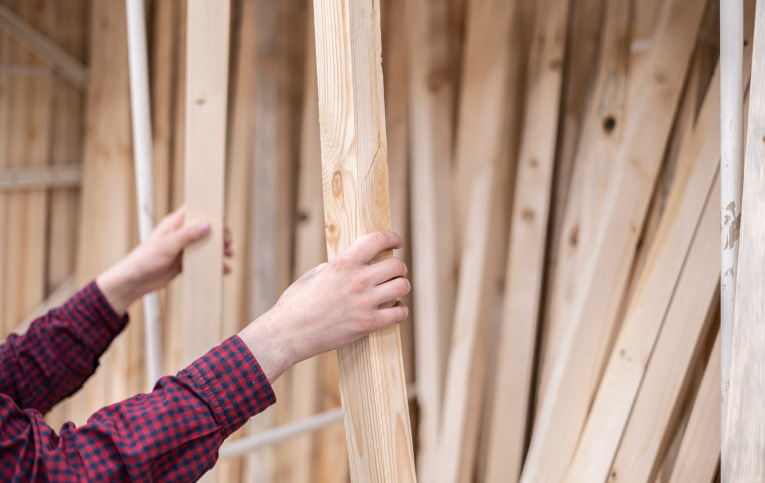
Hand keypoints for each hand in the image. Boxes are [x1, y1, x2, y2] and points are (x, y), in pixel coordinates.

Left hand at [97, 207, 232, 314]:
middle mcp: (180, 234)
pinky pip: (202, 261)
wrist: (134, 282)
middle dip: (219, 236)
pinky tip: (222, 270)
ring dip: (218, 251)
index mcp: (174, 224)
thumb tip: (207, 225)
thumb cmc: (144, 260)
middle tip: (227, 243)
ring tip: (228, 256)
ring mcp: (183, 248)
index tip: (223, 221)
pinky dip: (213, 264)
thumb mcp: (167, 245)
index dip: (211, 214)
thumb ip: (188, 235)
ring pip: (206, 246)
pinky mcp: (184, 262)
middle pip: (205, 229)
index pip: (196, 212)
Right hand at [238, 231, 410, 381]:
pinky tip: (396, 307)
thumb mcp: (315, 273)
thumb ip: (338, 266)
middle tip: (394, 271)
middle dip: (398, 267)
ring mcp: (364, 303)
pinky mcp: (368, 324)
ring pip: (402, 286)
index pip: (377, 240)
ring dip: (401, 286)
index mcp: (343, 263)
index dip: (392, 237)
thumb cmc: (297, 302)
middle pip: (396, 265)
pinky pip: (399, 314)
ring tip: (395, 289)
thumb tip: (354, 263)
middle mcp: (357, 280)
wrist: (289, 333)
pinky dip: (401, 310)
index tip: (397, 241)